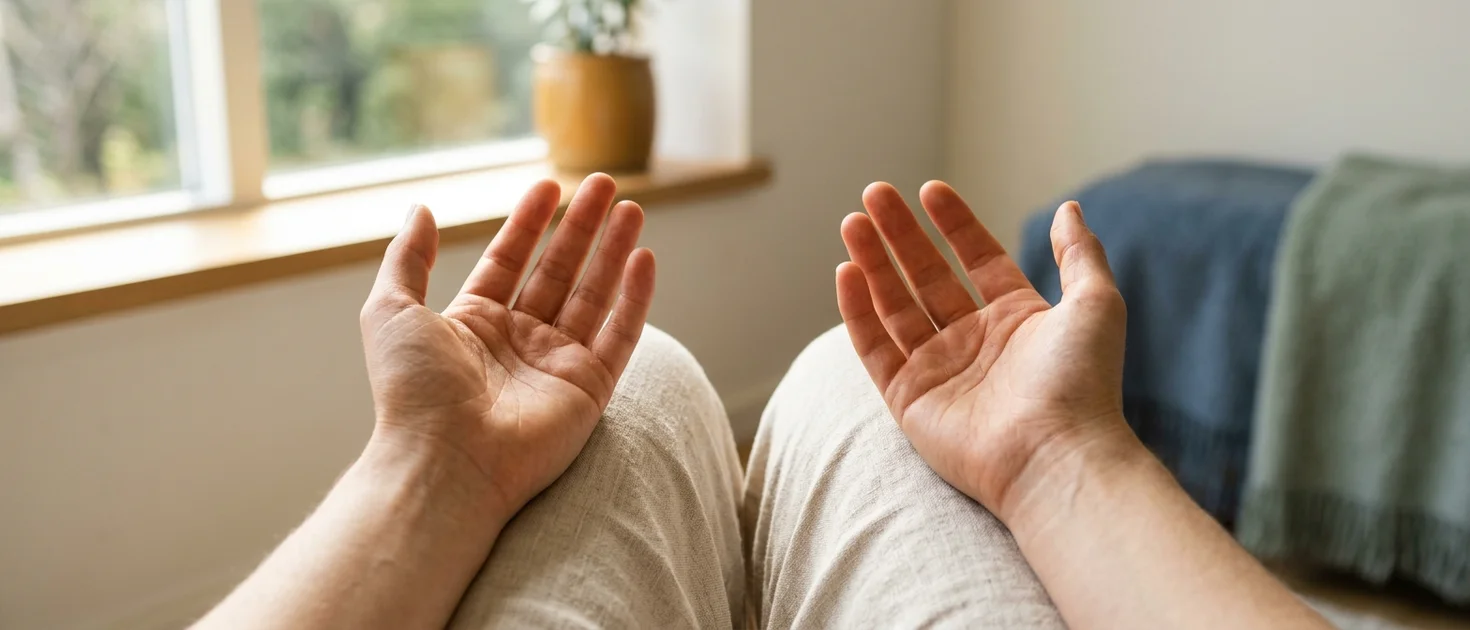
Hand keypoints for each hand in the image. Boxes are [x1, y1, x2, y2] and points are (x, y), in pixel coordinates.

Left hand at [360, 174, 654, 521]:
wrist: (444, 460)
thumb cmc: (412, 391)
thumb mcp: (391, 310)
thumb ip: (407, 258)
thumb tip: (419, 208)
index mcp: (474, 324)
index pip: (509, 261)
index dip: (528, 223)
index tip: (547, 185)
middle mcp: (519, 342)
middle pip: (559, 271)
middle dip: (581, 227)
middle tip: (602, 182)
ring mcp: (557, 365)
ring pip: (594, 296)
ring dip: (613, 251)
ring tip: (631, 208)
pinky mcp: (589, 389)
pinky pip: (620, 336)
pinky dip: (634, 298)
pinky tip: (643, 258)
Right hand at [836, 181, 1130, 522]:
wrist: (1055, 455)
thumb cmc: (1082, 383)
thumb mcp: (1096, 303)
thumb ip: (1079, 253)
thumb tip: (1069, 208)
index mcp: (1016, 319)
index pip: (977, 259)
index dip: (954, 224)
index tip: (930, 190)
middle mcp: (974, 342)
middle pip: (927, 276)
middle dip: (900, 235)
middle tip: (874, 194)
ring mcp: (938, 369)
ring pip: (895, 305)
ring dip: (872, 262)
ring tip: (852, 222)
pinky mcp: (909, 399)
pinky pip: (875, 347)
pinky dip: (858, 310)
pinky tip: (847, 271)